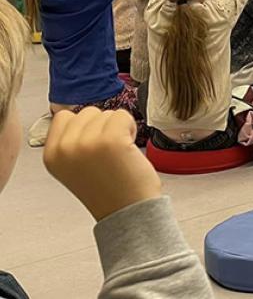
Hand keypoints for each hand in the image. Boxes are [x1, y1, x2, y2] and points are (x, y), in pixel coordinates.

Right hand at [43, 108, 160, 221]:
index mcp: (51, 155)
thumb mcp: (72, 166)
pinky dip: (131, 127)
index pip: (63, 116)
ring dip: (118, 128)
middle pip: (88, 112)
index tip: (93, 148)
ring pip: (107, 113)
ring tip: (118, 155)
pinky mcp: (111, 140)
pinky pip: (123, 115)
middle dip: (102, 127)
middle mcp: (64, 148)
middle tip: (108, 154)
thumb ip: (69, 142)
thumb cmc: (108, 188)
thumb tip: (77, 116)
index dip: (84, 127)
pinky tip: (128, 148)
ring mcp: (86, 143)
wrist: (128, 210)